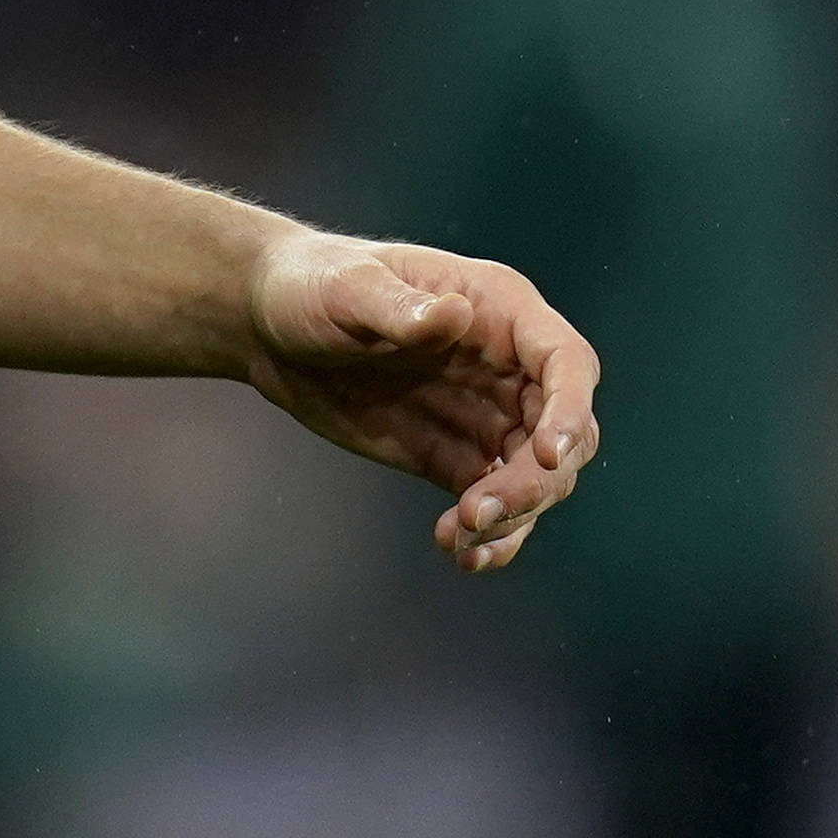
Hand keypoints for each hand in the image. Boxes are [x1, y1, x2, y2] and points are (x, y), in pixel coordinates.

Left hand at [239, 231, 597, 573]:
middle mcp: (505, 365)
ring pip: (537, 477)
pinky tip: (461, 553)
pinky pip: (495, 503)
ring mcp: (484, 414)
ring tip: (458, 533)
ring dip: (515, 515)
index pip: (566, 363)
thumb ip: (400, 307)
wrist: (269, 327)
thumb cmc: (311, 284)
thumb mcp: (348, 288)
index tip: (544, 455)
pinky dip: (492, 535)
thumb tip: (453, 315)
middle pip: (562, 432)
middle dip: (536, 480)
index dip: (568, 410)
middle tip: (479, 512)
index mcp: (497, 309)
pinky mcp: (454, 457)